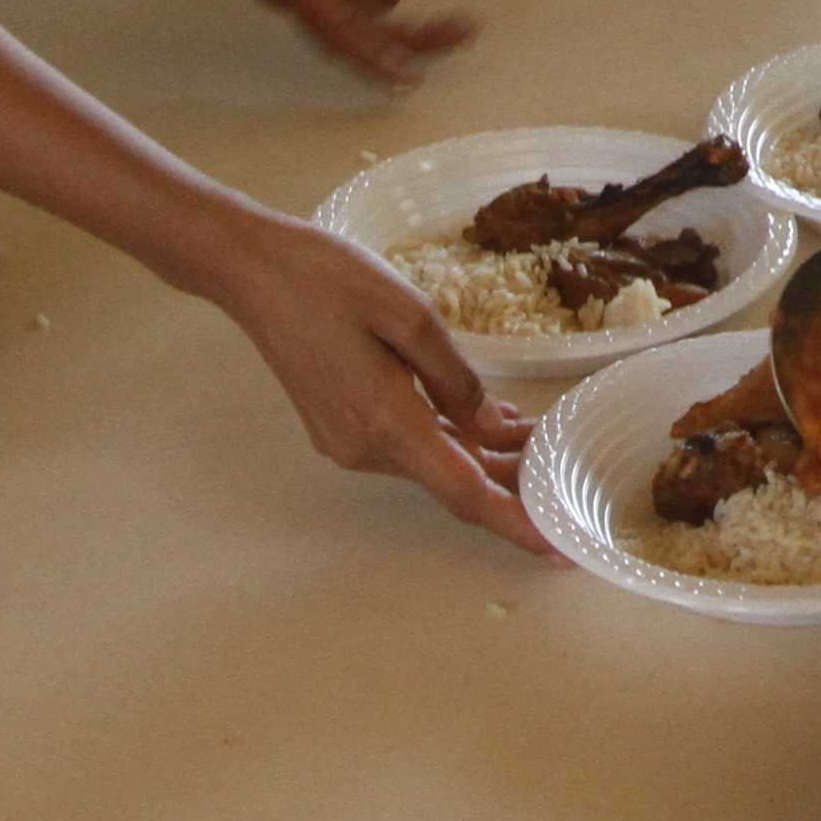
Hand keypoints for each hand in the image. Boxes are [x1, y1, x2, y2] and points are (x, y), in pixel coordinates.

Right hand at [191, 208, 551, 552]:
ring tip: (539, 433)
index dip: (516, 523)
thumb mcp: (409, 313)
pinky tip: (486, 419)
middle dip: (513, 479)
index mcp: (386, 422)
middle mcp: (365, 447)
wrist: (253, 272)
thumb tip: (491, 428)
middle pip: (455, 480)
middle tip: (568, 461)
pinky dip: (450, 437)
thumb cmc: (328, 278)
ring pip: (433, 461)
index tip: (557, 548)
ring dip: (484, 454)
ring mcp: (348, 440)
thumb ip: (456, 378)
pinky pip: (408, 442)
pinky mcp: (339, 426)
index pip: (465, 493)